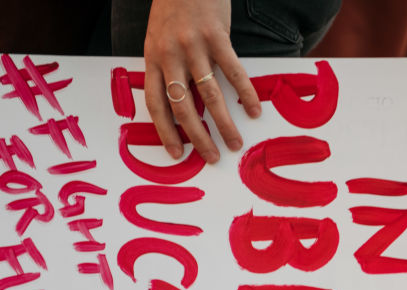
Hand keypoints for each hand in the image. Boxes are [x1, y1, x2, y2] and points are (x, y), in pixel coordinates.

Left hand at [143, 0, 261, 162]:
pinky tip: (254, 109)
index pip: (155, 102)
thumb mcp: (161, 37)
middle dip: (198, 136)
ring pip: (208, 94)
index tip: (177, 154)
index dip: (166, 131)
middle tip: (211, 157)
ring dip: (224, 123)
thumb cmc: (175, 5)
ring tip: (235, 142)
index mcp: (153, 57)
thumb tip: (189, 101)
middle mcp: (170, 54)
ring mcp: (193, 45)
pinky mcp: (216, 35)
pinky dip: (245, 93)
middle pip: (182, 105)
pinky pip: (233, 71)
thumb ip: (171, 67)